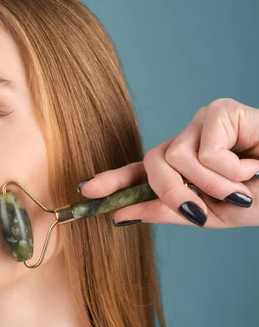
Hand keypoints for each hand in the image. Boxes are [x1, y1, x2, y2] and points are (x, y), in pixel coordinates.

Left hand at [77, 98, 258, 227]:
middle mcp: (186, 143)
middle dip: (172, 193)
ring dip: (213, 185)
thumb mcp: (209, 214)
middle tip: (201, 210)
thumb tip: (119, 214)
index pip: (139, 173)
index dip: (111, 180)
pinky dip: (231, 171)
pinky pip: (205, 151)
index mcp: (182, 170)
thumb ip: (166, 212)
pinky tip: (253, 164)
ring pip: (175, 158)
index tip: (83, 191)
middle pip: (151, 164)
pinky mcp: (220, 111)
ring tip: (243, 184)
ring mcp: (202, 124)